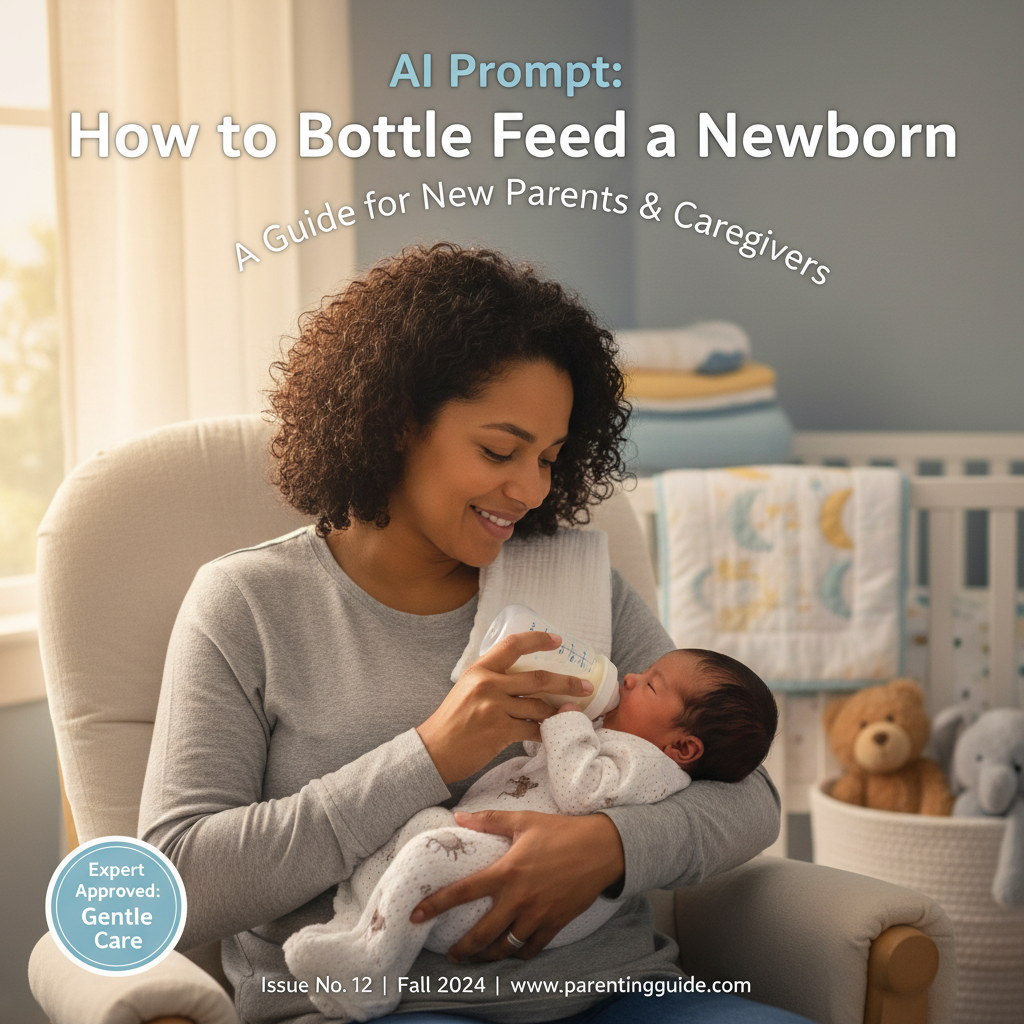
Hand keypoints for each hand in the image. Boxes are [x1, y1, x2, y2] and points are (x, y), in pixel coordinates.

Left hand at [408, 810, 624, 961]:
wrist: (601, 849)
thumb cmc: (561, 831)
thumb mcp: (523, 820)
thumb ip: (489, 820)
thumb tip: (459, 816)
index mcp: (506, 872)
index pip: (463, 892)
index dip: (436, 905)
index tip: (416, 915)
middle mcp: (518, 898)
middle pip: (482, 934)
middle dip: (463, 949)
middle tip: (451, 955)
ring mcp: (537, 915)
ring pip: (506, 946)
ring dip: (488, 956)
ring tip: (478, 958)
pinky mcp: (555, 924)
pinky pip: (531, 948)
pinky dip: (519, 953)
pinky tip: (511, 951)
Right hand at [417, 632, 593, 783]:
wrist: (434, 750)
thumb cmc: (451, 721)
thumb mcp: (467, 689)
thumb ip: (492, 680)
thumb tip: (522, 678)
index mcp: (480, 669)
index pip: (513, 645)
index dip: (538, 640)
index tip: (558, 640)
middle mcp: (488, 684)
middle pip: (538, 678)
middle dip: (567, 682)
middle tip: (585, 685)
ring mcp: (495, 708)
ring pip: (539, 707)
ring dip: (560, 711)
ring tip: (575, 712)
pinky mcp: (500, 731)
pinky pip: (533, 730)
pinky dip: (547, 732)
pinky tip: (556, 733)